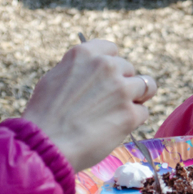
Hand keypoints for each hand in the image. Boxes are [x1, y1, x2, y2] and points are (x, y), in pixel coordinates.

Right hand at [23, 39, 156, 171]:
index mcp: (84, 54)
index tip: (106, 78)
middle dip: (122, 84)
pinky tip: (114, 129)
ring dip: (135, 99)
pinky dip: (133, 121)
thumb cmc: (45, 116)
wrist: (45, 144)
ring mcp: (121, 88)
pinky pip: (143, 112)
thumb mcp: (55, 78)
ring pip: (146, 86)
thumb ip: (79, 70)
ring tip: (116, 114)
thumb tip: (95, 71)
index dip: (110, 65)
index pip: (112, 49)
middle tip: (105, 104)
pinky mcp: (130, 113)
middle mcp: (106, 66)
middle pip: (129, 69)